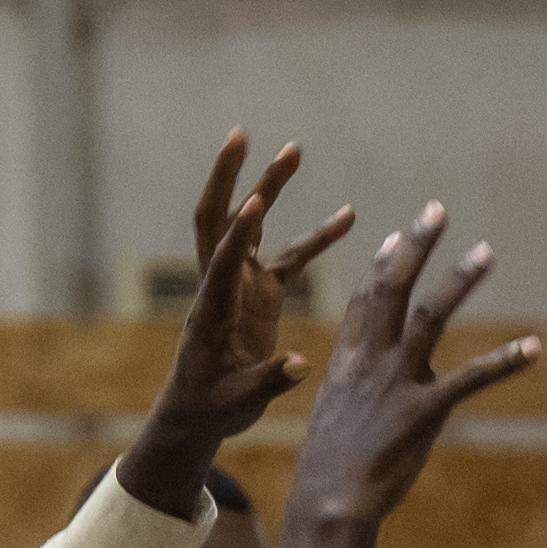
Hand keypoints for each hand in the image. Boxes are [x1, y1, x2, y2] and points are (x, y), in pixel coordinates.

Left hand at [127, 132, 352, 507]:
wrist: (198, 411)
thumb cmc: (210, 408)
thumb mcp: (236, 403)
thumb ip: (268, 381)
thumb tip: (300, 364)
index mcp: (211, 308)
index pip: (220, 261)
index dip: (237, 234)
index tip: (257, 203)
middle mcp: (221, 284)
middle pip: (219, 218)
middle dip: (229, 178)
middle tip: (242, 136)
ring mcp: (240, 284)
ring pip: (251, 224)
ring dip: (270, 187)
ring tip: (295, 149)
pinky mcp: (259, 292)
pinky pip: (289, 256)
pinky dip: (316, 238)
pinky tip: (348, 216)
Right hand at [276, 207, 540, 547]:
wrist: (328, 503)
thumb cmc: (330, 470)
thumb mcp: (334, 417)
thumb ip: (352, 389)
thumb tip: (363, 384)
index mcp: (346, 360)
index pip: (364, 299)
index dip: (382, 265)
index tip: (396, 237)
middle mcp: (370, 360)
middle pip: (393, 288)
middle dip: (416, 246)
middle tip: (438, 209)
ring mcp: (397, 381)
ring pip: (431, 316)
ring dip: (459, 280)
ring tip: (486, 251)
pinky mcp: (424, 411)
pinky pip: (471, 379)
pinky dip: (504, 362)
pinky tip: (534, 347)